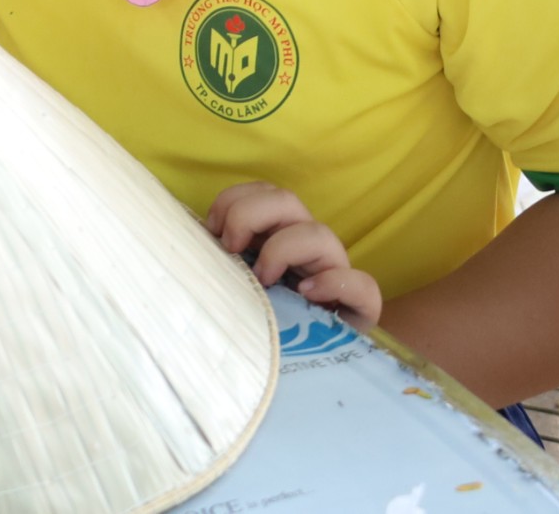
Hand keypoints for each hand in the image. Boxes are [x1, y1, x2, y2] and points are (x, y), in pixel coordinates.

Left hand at [207, 181, 381, 327]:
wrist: (306, 365)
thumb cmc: (260, 322)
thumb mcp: (235, 284)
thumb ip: (222, 261)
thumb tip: (194, 243)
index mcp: (278, 236)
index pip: (263, 193)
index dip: (235, 199)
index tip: (212, 228)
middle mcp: (307, 248)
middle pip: (287, 201)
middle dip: (250, 214)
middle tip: (231, 248)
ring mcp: (335, 274)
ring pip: (321, 234)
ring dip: (283, 249)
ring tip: (264, 279)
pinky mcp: (359, 308)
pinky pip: (363, 285)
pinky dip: (334, 283)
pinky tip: (307, 294)